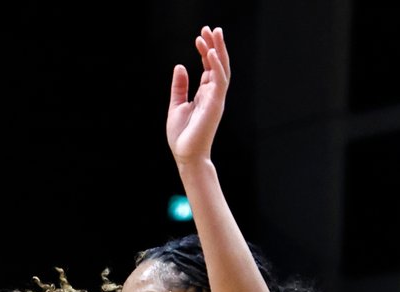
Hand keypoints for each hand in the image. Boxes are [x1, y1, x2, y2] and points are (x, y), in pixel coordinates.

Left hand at [167, 25, 229, 166]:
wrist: (187, 156)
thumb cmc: (182, 136)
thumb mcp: (177, 106)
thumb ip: (179, 87)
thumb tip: (180, 66)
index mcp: (205, 94)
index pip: (209, 68)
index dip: (205, 51)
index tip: (199, 37)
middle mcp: (213, 94)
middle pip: (218, 64)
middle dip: (215, 45)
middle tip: (210, 27)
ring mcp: (216, 98)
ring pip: (222, 68)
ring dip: (219, 50)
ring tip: (214, 32)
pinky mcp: (215, 104)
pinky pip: (219, 81)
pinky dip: (216, 66)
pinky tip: (211, 52)